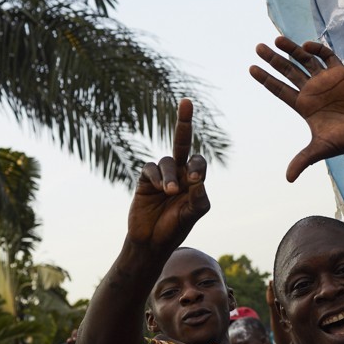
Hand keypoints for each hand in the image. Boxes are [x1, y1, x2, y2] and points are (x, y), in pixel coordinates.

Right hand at [126, 98, 209, 254]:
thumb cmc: (175, 228)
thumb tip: (198, 179)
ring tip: (170, 192)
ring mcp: (160, 175)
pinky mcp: (144, 180)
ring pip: (166, 162)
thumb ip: (198, 198)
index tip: (194, 180)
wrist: (151, 242)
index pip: (198, 162)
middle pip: (181, 141)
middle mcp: (178, 172)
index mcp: (193, 179)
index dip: (197, 167)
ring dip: (169, 175)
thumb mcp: (192, 215)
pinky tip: (156, 188)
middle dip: (184, 121)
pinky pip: (149, 168)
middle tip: (186, 101)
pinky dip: (155, 176)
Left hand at [249, 37, 343, 180]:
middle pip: (288, 71)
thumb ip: (304, 159)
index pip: (280, 90)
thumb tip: (288, 180)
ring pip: (304, 60)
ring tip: (276, 40)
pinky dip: (316, 49)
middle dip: (273, 60)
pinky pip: (326, 56)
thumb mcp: (322, 148)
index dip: (266, 79)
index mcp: (304, 106)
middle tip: (257, 48)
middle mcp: (313, 91)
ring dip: (291, 50)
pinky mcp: (341, 72)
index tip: (251, 68)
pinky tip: (306, 46)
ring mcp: (326, 80)